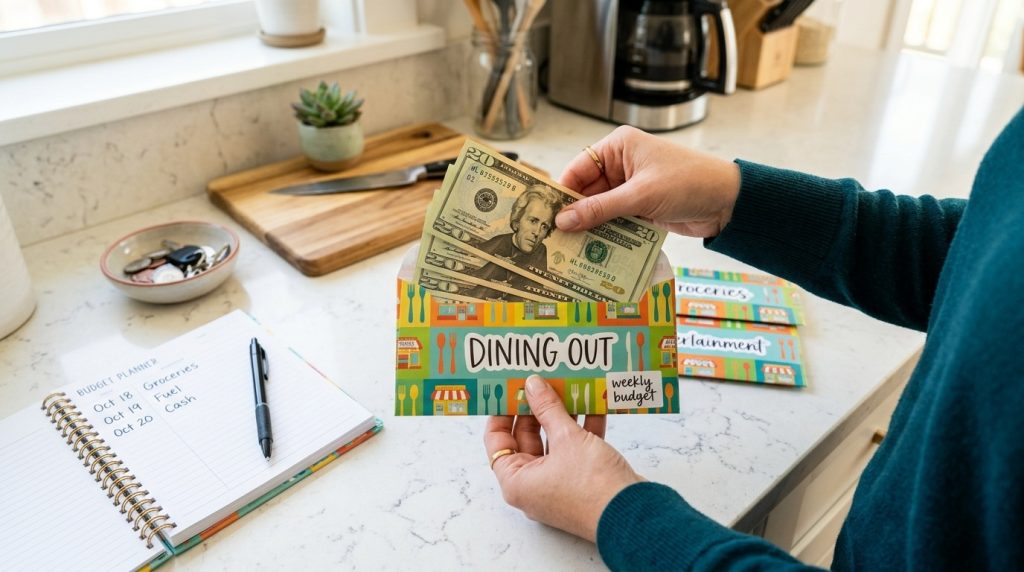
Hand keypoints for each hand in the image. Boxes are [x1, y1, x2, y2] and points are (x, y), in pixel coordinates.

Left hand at [485, 375, 642, 540]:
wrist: (633, 514)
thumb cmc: (592, 487)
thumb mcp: (567, 438)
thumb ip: (548, 409)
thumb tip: (533, 385)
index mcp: (517, 481)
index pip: (497, 442)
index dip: (502, 413)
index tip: (509, 390)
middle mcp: (534, 485)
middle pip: (527, 439)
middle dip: (537, 409)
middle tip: (541, 382)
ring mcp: (559, 484)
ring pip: (555, 442)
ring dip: (562, 415)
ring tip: (566, 387)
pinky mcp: (582, 481)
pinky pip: (576, 449)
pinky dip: (583, 428)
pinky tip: (592, 404)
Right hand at [556, 125, 740, 237]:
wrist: (728, 202)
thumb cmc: (689, 182)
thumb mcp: (641, 195)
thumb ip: (600, 209)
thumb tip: (563, 220)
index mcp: (619, 147)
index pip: (579, 168)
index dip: (562, 191)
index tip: (546, 214)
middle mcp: (621, 164)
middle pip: (586, 191)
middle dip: (574, 214)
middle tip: (554, 238)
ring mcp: (630, 188)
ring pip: (599, 209)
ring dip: (588, 227)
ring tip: (568, 249)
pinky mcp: (640, 208)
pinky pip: (614, 221)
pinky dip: (605, 234)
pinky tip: (591, 250)